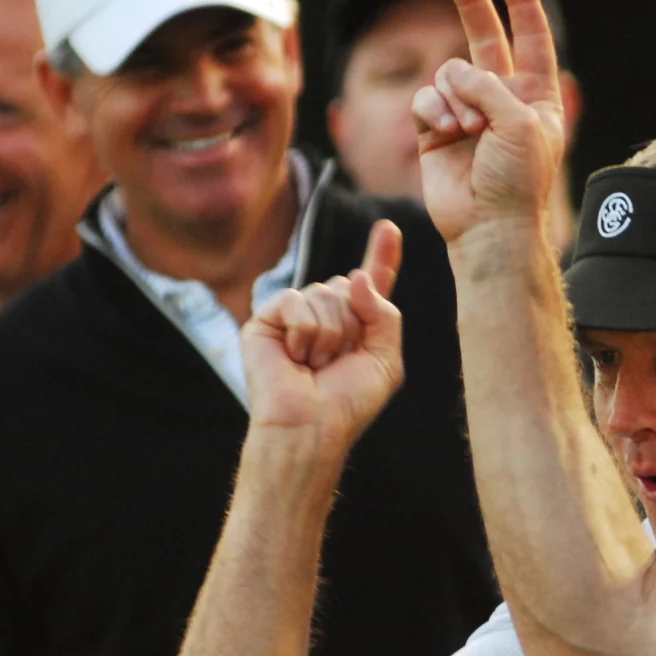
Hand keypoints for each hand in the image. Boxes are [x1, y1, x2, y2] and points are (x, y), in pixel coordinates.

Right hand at [241, 221, 404, 449]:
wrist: (311, 427)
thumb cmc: (347, 403)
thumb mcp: (385, 359)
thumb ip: (385, 314)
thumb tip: (355, 278)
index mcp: (355, 325)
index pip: (371, 283)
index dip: (382, 255)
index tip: (389, 228)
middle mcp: (323, 315)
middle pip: (347, 284)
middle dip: (352, 322)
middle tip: (336, 360)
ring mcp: (293, 316)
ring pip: (323, 292)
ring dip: (328, 334)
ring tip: (315, 365)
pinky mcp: (266, 320)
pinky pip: (295, 300)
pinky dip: (303, 331)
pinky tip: (295, 358)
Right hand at [413, 0, 567, 245]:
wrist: (489, 228)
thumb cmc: (518, 181)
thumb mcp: (520, 121)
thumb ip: (488, 84)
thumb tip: (453, 74)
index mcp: (535, 97)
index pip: (531, 39)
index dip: (522, 2)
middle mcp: (501, 101)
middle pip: (484, 39)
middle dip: (472, 3)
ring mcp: (466, 114)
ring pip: (448, 73)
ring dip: (457, 95)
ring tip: (468, 129)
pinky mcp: (435, 131)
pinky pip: (427, 99)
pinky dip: (435, 110)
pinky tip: (447, 131)